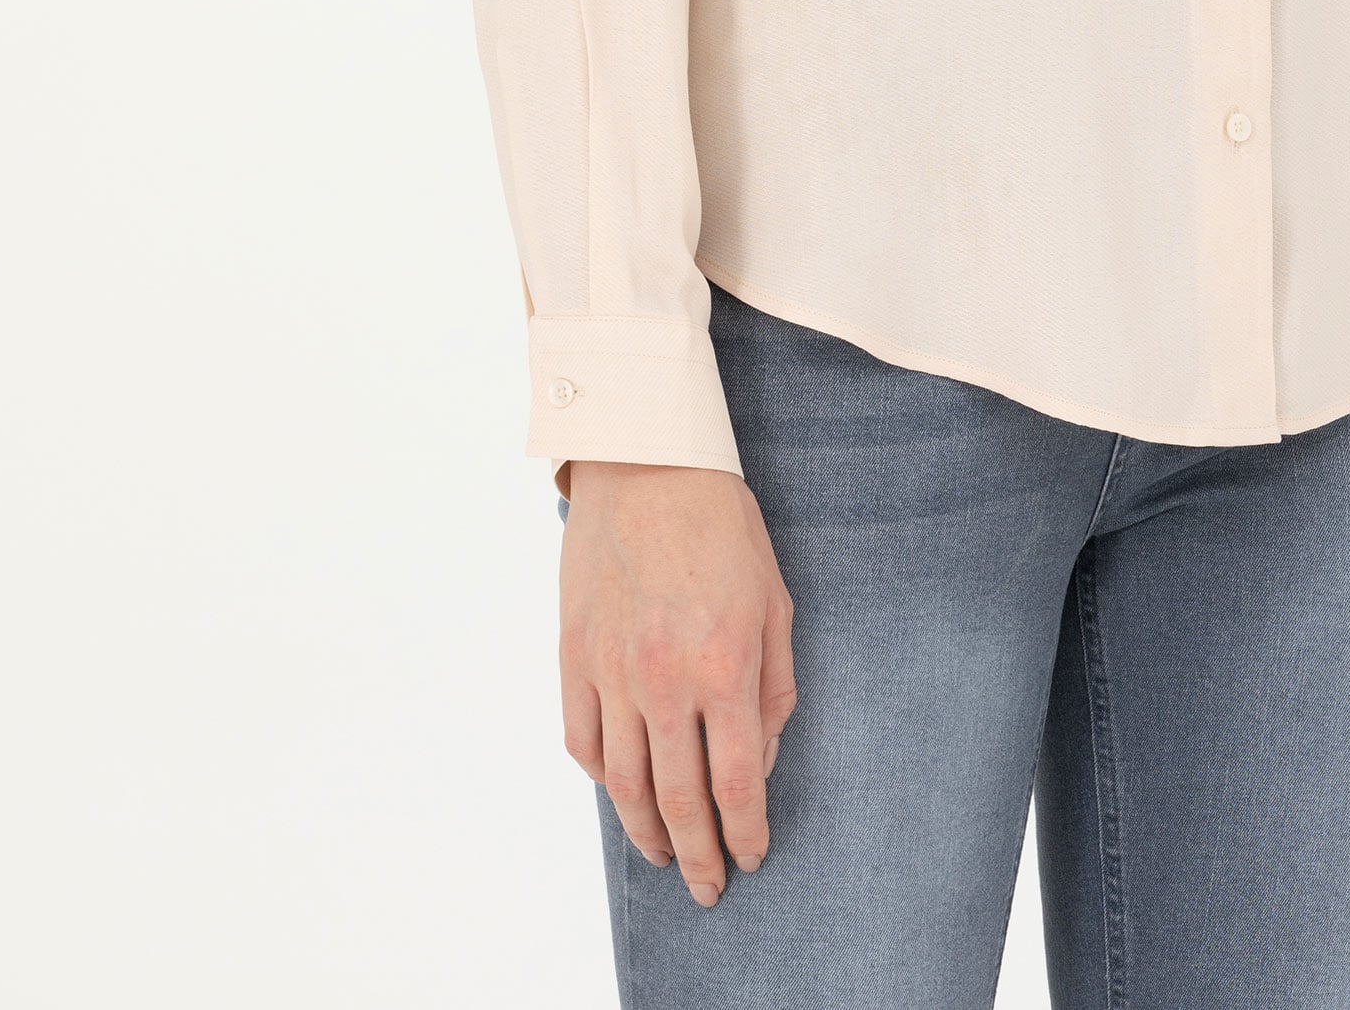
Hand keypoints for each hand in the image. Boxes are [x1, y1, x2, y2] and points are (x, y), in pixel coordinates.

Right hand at [559, 459, 797, 907]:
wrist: (647, 462)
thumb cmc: (723, 525)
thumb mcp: (776, 599)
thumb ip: (773, 685)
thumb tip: (760, 757)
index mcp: (723, 666)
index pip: (735, 783)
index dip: (744, 832)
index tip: (752, 856)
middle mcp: (664, 681)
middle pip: (677, 799)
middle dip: (696, 855)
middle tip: (708, 887)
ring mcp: (611, 671)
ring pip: (623, 783)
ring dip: (645, 831)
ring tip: (663, 856)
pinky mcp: (573, 655)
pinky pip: (582, 739)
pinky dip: (600, 778)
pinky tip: (619, 791)